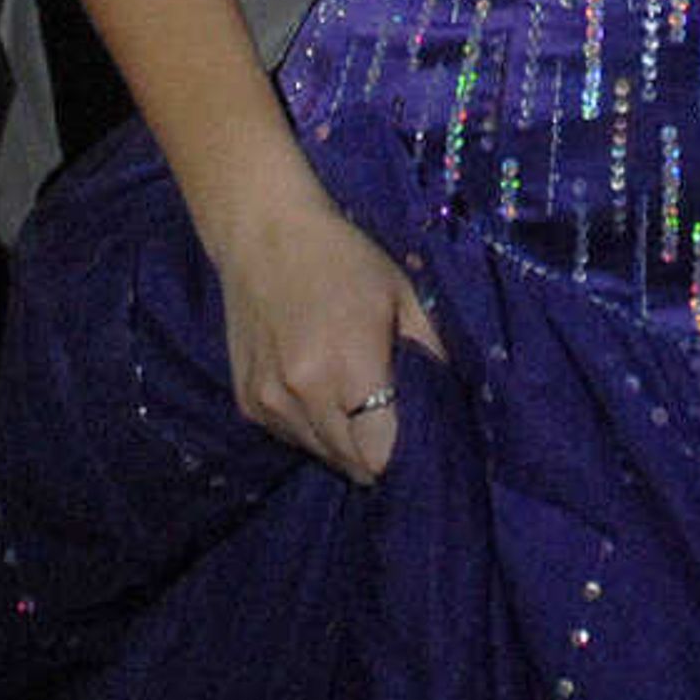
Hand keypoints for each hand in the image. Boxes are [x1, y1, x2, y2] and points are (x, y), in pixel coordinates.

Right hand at [214, 189, 446, 486]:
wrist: (264, 236)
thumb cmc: (346, 260)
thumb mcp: (404, 294)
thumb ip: (431, 352)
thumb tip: (453, 402)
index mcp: (347, 367)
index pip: (379, 453)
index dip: (403, 456)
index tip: (421, 443)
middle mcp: (301, 394)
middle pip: (351, 463)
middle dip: (378, 456)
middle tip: (396, 427)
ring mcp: (267, 403)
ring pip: (321, 454)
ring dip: (345, 444)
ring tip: (360, 407)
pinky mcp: (246, 405)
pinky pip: (292, 438)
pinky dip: (314, 429)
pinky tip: (324, 394)